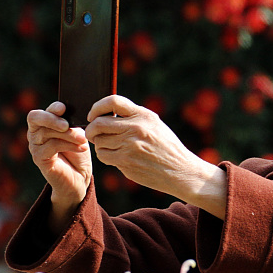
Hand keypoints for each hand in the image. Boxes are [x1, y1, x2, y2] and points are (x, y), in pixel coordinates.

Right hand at [26, 101, 91, 227]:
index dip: (51, 108)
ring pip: (46, 132)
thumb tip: (74, 110)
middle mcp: (35, 134)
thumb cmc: (78, 154)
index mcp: (43, 124)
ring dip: (68, 134)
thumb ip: (73, 122)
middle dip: (52, 118)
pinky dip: (68, 145)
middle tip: (68, 124)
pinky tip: (82, 148)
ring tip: (83, 139)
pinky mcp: (39, 159)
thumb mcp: (78, 134)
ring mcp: (35, 147)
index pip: (40, 111)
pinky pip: (50, 146)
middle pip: (35, 118)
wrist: (80, 178)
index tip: (64, 108)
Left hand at [86, 95, 226, 217]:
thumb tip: (106, 114)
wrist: (180, 170)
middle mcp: (136, 128)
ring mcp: (130, 145)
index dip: (97, 107)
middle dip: (91, 129)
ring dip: (99, 144)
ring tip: (110, 146)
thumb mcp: (155, 125)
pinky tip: (114, 156)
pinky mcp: (126, 161)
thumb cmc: (166, 147)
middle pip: (99, 123)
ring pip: (99, 141)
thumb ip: (134, 117)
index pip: (113, 101)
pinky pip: (103, 155)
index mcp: (144, 115)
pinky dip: (104, 155)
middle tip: (94, 133)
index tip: (93, 115)